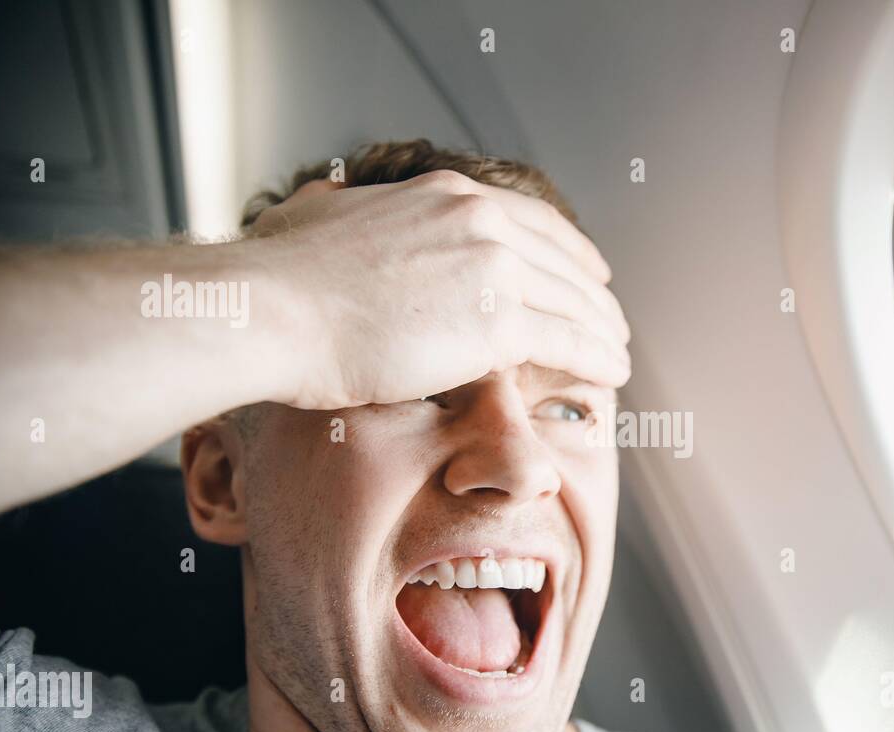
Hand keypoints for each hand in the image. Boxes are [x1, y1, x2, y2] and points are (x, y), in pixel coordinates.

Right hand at [248, 170, 630, 409]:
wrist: (274, 310)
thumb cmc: (278, 277)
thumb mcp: (317, 215)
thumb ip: (342, 210)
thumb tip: (330, 203)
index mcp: (445, 193)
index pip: (531, 221)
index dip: (568, 251)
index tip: (589, 271)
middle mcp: (480, 219)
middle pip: (562, 263)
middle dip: (593, 296)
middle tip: (612, 321)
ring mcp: (494, 268)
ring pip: (573, 304)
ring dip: (604, 332)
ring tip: (619, 355)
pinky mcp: (498, 322)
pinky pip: (568, 342)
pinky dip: (598, 359)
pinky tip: (614, 375)